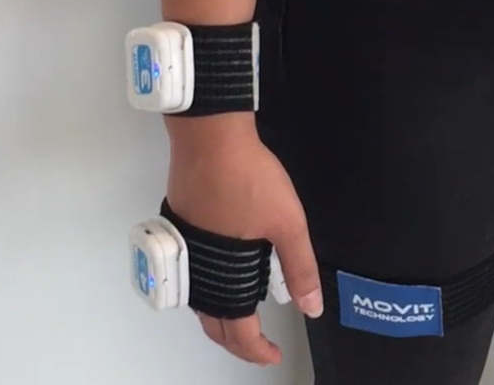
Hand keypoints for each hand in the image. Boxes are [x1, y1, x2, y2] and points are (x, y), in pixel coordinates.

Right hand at [165, 115, 321, 365]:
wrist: (211, 138)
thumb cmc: (247, 176)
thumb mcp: (287, 223)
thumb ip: (300, 267)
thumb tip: (312, 305)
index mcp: (225, 275)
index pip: (238, 331)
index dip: (257, 350)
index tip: (273, 355)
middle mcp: (198, 270)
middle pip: (213, 323)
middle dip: (236, 341)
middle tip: (258, 346)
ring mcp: (186, 250)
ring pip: (199, 300)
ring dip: (220, 316)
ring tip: (245, 316)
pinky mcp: (181, 229)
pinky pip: (192, 274)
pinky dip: (209, 289)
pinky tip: (226, 275)